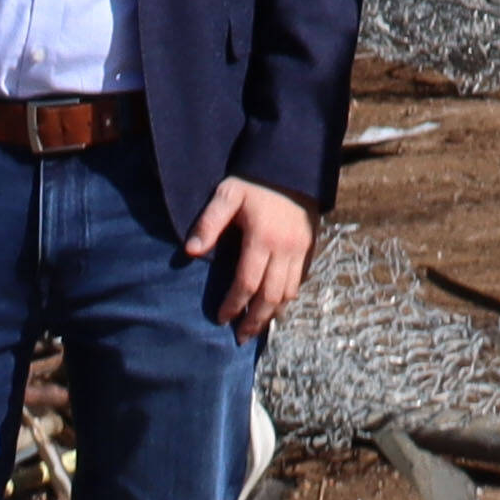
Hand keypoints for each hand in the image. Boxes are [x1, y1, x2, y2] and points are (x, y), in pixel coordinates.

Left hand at [187, 179, 317, 336]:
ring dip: (273, 313)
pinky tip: (276, 304)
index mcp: (262, 239)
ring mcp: (300, 249)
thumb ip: (210, 223)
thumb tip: (190, 252)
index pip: (246, 283)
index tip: (221, 320)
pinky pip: (300, 281)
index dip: (233, 305)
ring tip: (258, 326)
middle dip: (255, 320)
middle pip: (270, 296)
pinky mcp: (310, 246)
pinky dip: (288, 297)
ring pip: (288, 293)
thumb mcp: (228, 193)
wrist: (294, 162)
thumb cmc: (256, 178)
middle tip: (241, 338)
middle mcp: (285, 249)